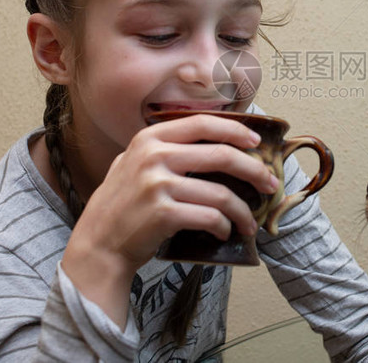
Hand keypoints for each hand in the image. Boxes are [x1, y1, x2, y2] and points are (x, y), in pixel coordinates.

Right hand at [61, 114, 276, 326]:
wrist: (98, 244)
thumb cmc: (122, 204)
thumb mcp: (133, 162)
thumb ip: (164, 147)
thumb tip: (216, 139)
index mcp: (150, 138)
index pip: (203, 124)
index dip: (236, 131)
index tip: (257, 144)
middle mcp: (154, 156)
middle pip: (222, 155)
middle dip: (254, 171)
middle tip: (269, 184)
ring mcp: (157, 185)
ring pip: (221, 193)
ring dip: (243, 211)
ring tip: (249, 222)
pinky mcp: (163, 214)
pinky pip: (210, 217)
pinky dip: (224, 226)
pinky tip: (226, 232)